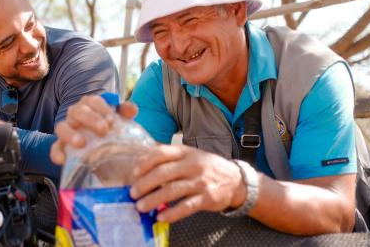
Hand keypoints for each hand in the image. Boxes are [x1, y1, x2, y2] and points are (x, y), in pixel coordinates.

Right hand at [49, 94, 137, 164]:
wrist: (103, 149)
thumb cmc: (110, 129)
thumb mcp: (119, 120)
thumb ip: (125, 112)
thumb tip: (132, 109)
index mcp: (90, 106)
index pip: (93, 101)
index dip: (102, 109)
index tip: (112, 120)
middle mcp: (75, 115)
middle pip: (77, 111)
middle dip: (90, 119)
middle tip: (104, 130)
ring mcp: (66, 130)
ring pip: (62, 127)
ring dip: (70, 134)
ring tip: (81, 143)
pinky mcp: (61, 146)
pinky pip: (54, 148)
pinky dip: (56, 153)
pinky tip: (62, 160)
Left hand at [129, 144, 246, 222]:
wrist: (236, 180)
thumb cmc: (207, 168)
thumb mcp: (191, 156)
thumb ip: (171, 158)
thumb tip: (142, 164)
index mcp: (186, 152)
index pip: (161, 153)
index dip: (145, 163)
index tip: (134, 174)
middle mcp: (193, 164)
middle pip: (163, 173)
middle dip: (145, 184)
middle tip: (133, 194)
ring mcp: (201, 181)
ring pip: (172, 190)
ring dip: (153, 200)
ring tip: (141, 207)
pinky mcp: (207, 198)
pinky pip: (186, 207)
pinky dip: (172, 213)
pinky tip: (161, 217)